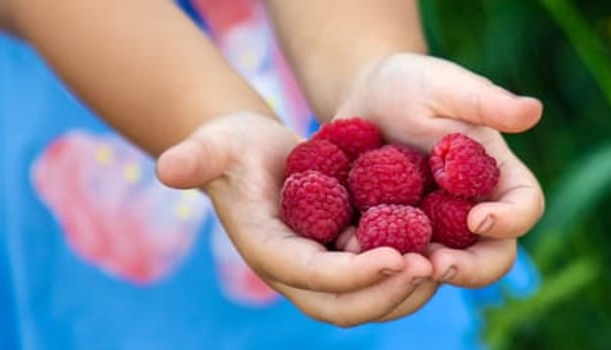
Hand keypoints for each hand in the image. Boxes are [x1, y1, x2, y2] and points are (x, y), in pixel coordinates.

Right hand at [156, 113, 433, 326]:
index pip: (316, 277)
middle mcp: (298, 275)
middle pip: (346, 306)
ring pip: (371, 303)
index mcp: (269, 253)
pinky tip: (442, 250)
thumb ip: (196, 157)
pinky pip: (384, 283)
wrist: (255, 154)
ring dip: (408, 290)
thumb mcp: (219, 144)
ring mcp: (325, 274)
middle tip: (428, 266)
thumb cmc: (235, 146)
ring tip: (442, 262)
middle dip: (389, 293)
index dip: (357, 274)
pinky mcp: (348, 264)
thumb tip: (168, 167)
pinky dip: (412, 275)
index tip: (398, 257)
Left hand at [333, 53, 543, 290]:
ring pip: (447, 269)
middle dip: (470, 268)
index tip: (477, 218)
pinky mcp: (401, 241)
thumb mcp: (445, 85)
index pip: (526, 206)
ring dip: (425, 274)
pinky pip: (399, 265)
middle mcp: (476, 211)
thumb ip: (485, 101)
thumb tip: (534, 110)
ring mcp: (439, 232)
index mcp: (499, 176)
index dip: (511, 220)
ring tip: (393, 264)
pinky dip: (383, 266)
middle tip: (435, 265)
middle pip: (495, 256)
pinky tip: (355, 253)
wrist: (362, 100)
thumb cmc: (411, 84)